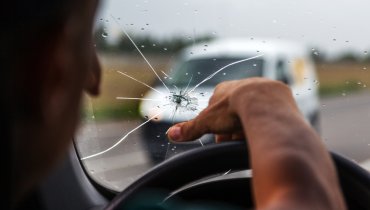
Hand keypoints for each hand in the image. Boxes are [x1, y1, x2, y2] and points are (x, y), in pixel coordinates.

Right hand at [167, 78, 294, 142]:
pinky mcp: (280, 94)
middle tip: (237, 139)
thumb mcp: (207, 121)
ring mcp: (262, 88)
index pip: (218, 110)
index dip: (218, 127)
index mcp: (224, 89)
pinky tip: (266, 128)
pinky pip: (271, 110)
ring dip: (251, 123)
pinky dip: (267, 120)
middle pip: (236, 110)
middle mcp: (243, 85)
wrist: (265, 103)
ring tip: (252, 136)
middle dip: (235, 127)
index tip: (222, 139)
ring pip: (254, 110)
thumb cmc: (234, 109)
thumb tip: (171, 134)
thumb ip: (190, 128)